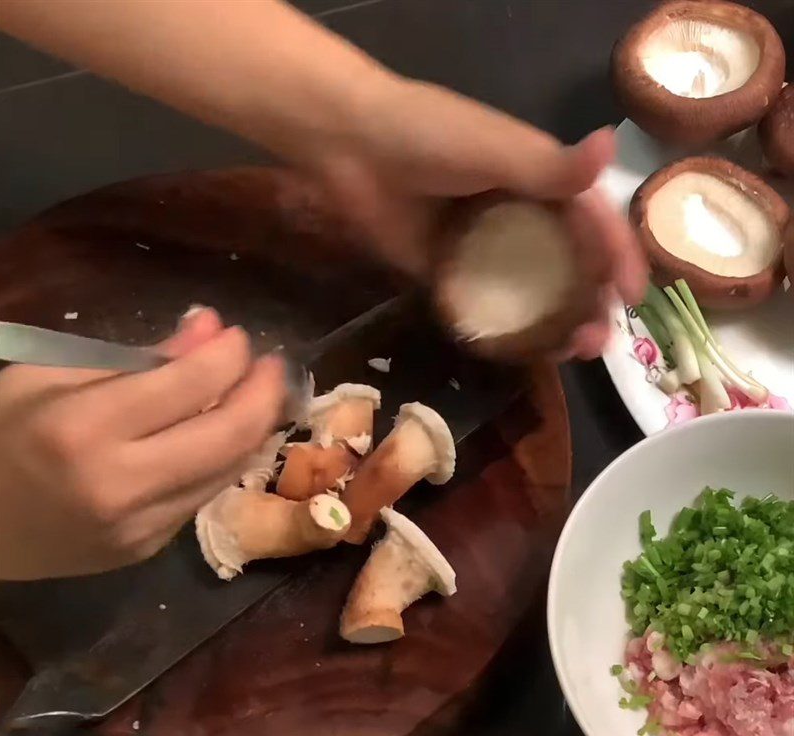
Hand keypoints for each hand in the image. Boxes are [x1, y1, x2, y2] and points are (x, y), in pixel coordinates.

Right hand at [0, 307, 284, 579]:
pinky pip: (204, 495)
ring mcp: (138, 527)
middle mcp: (119, 485)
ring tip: (261, 393)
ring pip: (227, 470)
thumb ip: (139, 357)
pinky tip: (227, 433)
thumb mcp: (51, 376)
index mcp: (82, 430)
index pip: (188, 385)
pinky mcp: (146, 550)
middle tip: (272, 365)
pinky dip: (226, 459)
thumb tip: (210, 328)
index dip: (227, 354)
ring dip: (256, 426)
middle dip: (263, 393)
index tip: (238, 336)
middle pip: (227, 435)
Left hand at [319, 78, 647, 358]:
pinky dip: (504, 326)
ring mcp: (479, 245)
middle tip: (601, 339)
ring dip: (554, 321)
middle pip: (565, 262)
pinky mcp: (445, 270)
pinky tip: (522, 351)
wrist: (351, 148)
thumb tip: (612, 147)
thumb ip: (550, 167)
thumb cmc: (430, 135)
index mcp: (537, 178)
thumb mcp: (497, 147)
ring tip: (574, 351)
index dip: (616, 254)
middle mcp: (515, 213)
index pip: (590, 220)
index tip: (633, 294)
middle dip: (590, 300)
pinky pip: (481, 303)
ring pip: (528, 289)